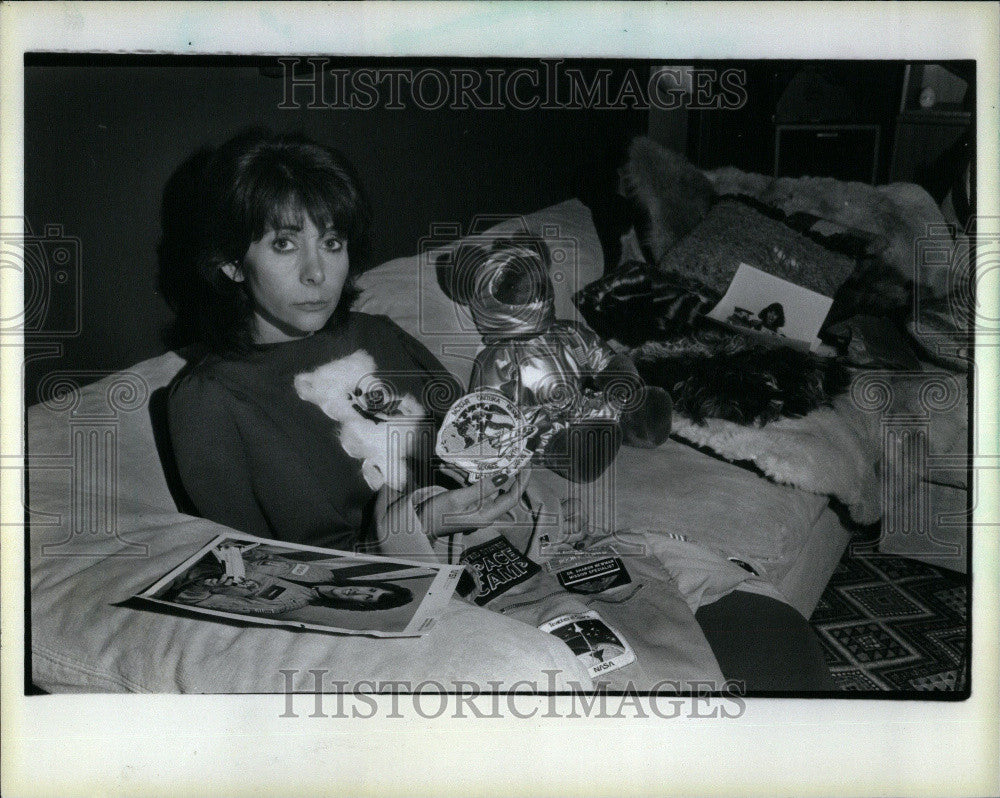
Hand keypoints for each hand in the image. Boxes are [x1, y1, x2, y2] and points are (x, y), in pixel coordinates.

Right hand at [415, 469, 530, 539]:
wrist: (416, 525)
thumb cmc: (437, 515)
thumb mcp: (459, 498)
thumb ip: (482, 487)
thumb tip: (504, 476)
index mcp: (486, 515)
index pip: (512, 497)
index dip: (521, 481)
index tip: (525, 464)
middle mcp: (484, 512)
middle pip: (499, 489)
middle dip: (497, 470)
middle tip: (500, 453)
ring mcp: (474, 507)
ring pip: (482, 484)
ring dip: (474, 472)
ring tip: (465, 458)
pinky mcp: (464, 503)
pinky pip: (469, 486)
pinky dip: (461, 476)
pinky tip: (448, 467)